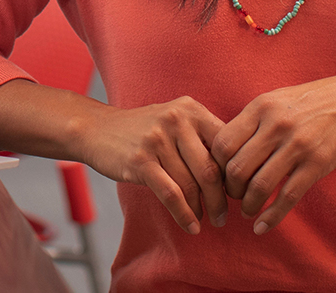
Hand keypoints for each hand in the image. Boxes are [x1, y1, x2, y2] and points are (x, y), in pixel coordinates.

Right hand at [78, 96, 228, 234]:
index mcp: (191, 109)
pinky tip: (191, 226)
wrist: (97, 128)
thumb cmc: (143, 130)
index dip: (235, 174)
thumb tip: (238, 171)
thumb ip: (203, 137)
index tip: (237, 194)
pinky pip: (171, 194)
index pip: (225, 146)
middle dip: (221, 199)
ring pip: (191, 185)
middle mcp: (176, 120)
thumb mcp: (175, 120)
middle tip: (224, 216)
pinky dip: (184, 215)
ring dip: (202, 210)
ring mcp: (157, 139)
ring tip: (206, 221)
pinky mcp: (141, 160)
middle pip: (210, 169)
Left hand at [208, 71, 335, 235]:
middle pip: (237, 168)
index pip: (222, 143)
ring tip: (247, 211)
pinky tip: (262, 227)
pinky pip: (288, 197)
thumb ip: (250, 122)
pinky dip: (271, 217)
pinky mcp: (317, 164)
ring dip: (248, 205)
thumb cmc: (308, 102)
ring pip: (259, 186)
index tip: (219, 176)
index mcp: (260, 107)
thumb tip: (221, 151)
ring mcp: (297, 145)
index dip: (216, 166)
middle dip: (230, 190)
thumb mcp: (274, 100)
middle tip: (233, 196)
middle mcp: (275, 125)